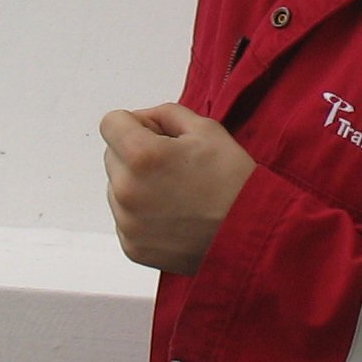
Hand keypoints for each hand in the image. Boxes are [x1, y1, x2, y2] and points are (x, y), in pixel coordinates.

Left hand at [99, 103, 258, 275]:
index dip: (135, 123)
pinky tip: (172, 215)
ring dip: (136, 184)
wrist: (251, 234)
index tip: (157, 135)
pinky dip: (141, 214)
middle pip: (111, 155)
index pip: (110, 123)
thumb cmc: (233, 181)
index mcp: (142, 155)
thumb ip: (164, 114)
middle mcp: (126, 190)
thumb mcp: (206, 129)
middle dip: (135, 154)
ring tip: (176, 193)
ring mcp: (127, 223)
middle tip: (173, 166)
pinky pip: (124, 218)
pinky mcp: (132, 247)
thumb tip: (141, 120)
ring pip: (116, 188)